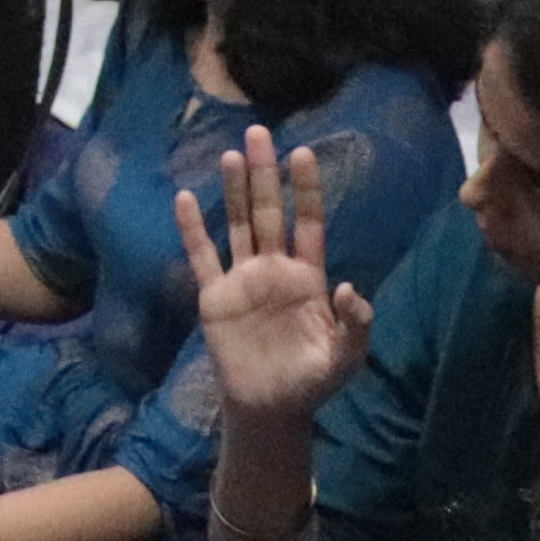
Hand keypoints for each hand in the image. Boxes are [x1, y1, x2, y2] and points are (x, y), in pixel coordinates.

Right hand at [173, 129, 372, 430]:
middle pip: (268, 211)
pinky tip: (185, 198)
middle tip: (259, 132)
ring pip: (237, 225)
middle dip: (264, 173)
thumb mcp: (346, 357)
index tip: (302, 154)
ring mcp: (243, 280)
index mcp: (308, 277)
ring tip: (231, 155)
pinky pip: (202, 256)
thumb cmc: (313, 382)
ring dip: (233, 191)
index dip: (304, 190)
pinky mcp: (215, 298)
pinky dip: (193, 229)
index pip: (307, 222)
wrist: (271, 408)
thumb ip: (355, 324)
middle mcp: (274, 269)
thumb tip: (349, 287)